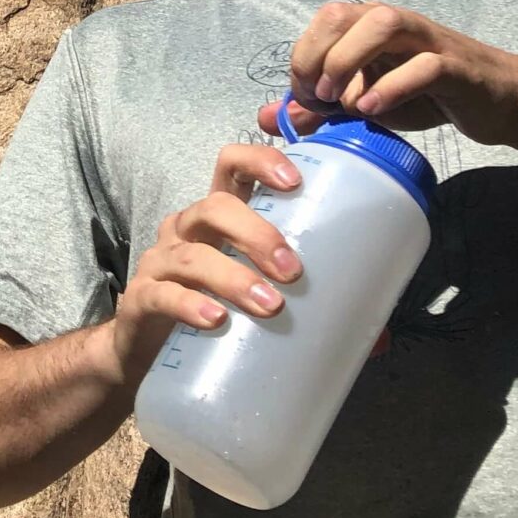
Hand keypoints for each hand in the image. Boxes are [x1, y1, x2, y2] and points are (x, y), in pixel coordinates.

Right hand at [107, 140, 305, 384]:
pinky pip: (161, 293)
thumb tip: (377, 341)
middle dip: (256, 233)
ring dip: (233, 277)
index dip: (260, 162)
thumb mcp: (255, 296)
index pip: (232, 166)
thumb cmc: (212, 315)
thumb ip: (309, 308)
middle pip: (214, 206)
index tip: (295, 182)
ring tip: (269, 306)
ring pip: (192, 255)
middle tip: (293, 271)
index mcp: (218, 219)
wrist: (144, 354)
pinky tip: (215, 320)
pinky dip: (189, 304)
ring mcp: (159, 263)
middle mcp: (186, 231)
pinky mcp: (140, 300)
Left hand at [254, 0, 517, 148]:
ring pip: (382, 23)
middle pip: (341, 12)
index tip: (304, 98)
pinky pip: (424, 64)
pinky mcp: (456, 65)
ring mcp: (427, 39)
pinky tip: (372, 109)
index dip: (302, 57)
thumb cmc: (425, 96)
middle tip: (317, 96)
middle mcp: (395, 22)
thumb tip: (267, 118)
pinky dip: (393, 85)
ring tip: (338, 99)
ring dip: (349, 58)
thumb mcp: (365, 102)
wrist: (497, 102)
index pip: (321, 22)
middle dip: (316, 53)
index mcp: (369, 25)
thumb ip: (320, 108)